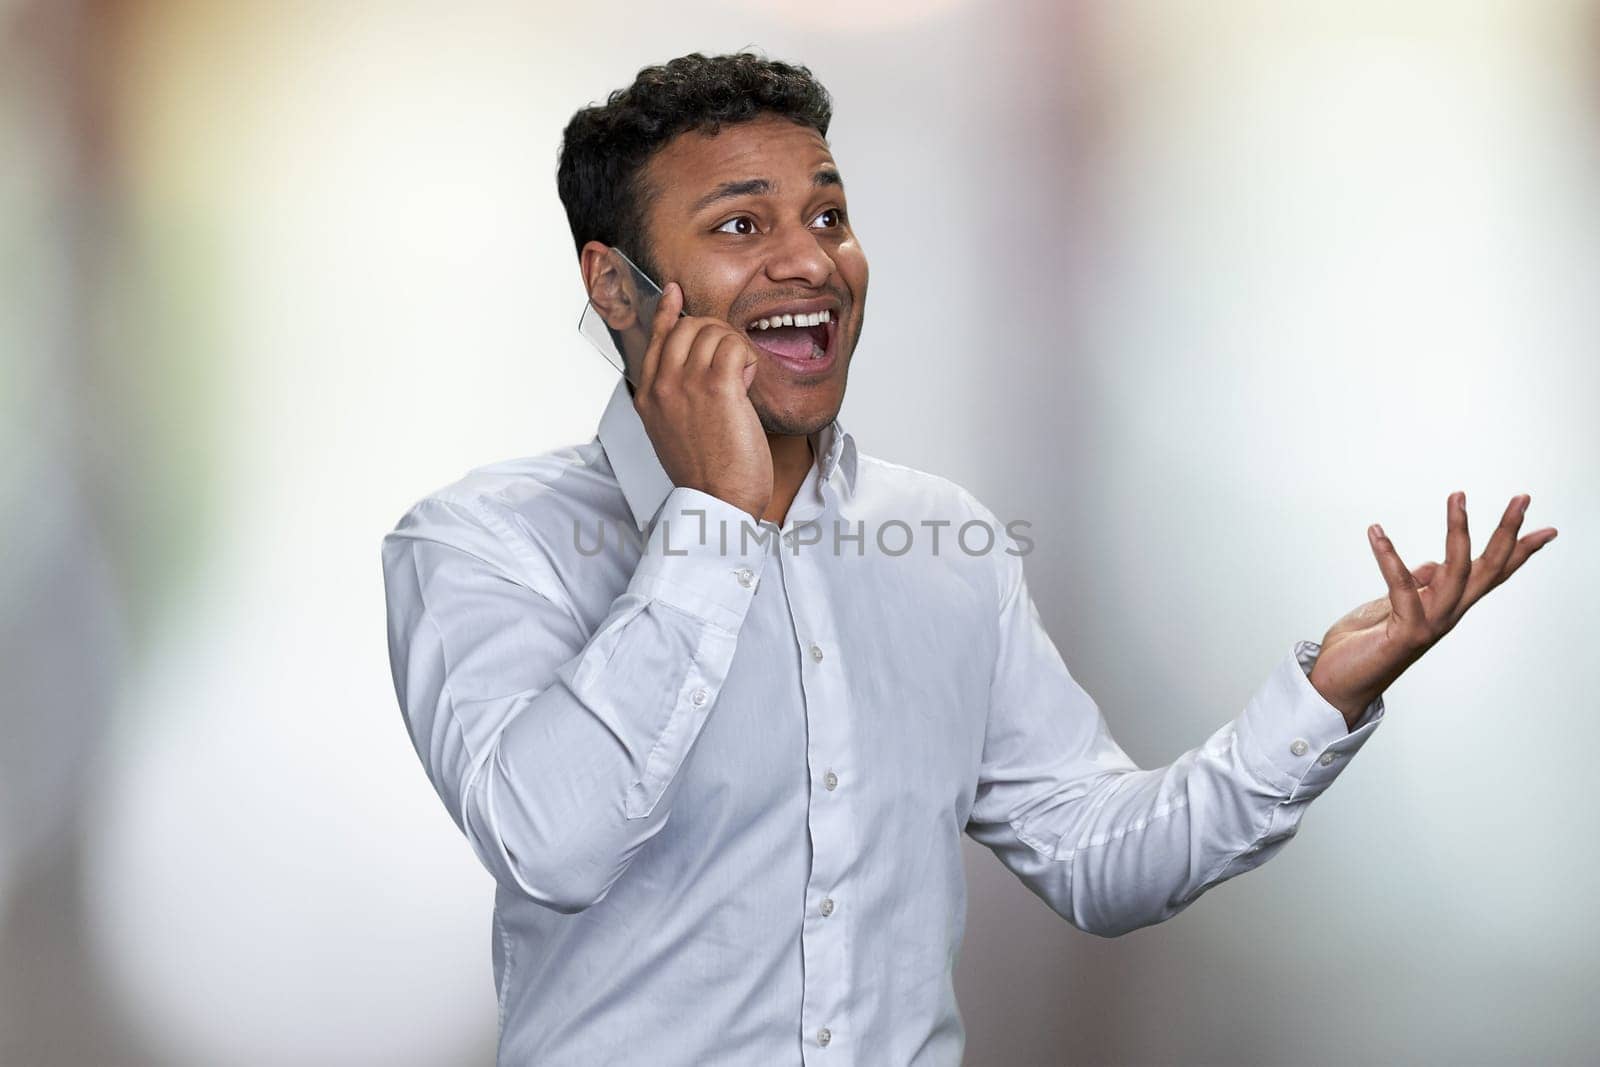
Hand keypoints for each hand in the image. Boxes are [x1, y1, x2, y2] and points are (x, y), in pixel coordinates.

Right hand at [633, 282, 770, 519]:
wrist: (717, 501)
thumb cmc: (706, 476)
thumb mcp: (673, 433)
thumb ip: (675, 400)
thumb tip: (693, 372)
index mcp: (648, 397)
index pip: (654, 339)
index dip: (669, 312)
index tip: (676, 293)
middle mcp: (662, 386)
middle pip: (687, 326)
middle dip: (716, 333)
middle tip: (734, 360)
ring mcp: (686, 384)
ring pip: (713, 330)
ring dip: (736, 348)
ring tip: (742, 379)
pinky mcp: (718, 387)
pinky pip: (735, 346)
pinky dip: (749, 359)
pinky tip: (749, 383)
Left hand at [1308, 492, 1557, 727]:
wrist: (1339, 684)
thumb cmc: (1362, 645)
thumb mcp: (1391, 605)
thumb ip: (1417, 586)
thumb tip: (1434, 564)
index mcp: (1446, 606)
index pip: (1489, 574)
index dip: (1517, 551)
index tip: (1544, 527)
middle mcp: (1446, 614)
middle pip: (1487, 569)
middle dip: (1507, 533)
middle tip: (1523, 497)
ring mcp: (1430, 624)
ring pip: (1456, 571)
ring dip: (1458, 531)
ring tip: (1458, 497)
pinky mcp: (1406, 632)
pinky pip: (1402, 586)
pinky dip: (1389, 557)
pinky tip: (1377, 533)